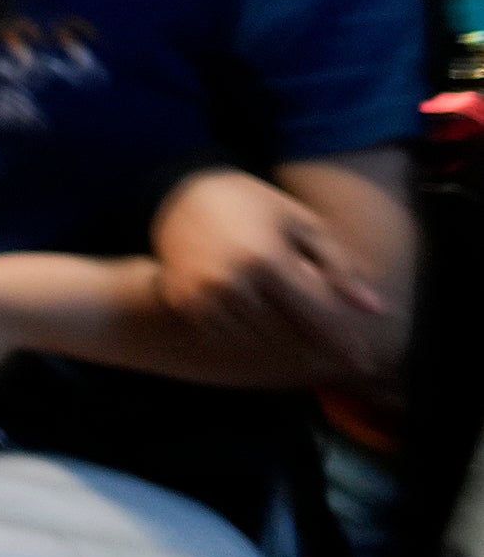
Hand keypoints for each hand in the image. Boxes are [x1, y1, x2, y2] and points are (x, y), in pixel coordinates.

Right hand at [153, 166, 393, 380]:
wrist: (181, 193)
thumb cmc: (255, 205)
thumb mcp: (302, 224)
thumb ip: (339, 267)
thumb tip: (374, 310)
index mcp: (266, 258)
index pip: (316, 314)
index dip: (343, 342)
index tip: (364, 363)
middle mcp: (232, 281)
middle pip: (288, 331)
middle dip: (308, 333)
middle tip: (321, 333)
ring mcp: (202, 294)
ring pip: (256, 336)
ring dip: (274, 329)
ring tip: (272, 300)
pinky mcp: (183, 302)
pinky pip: (225, 333)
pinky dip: (242, 326)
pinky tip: (244, 301)